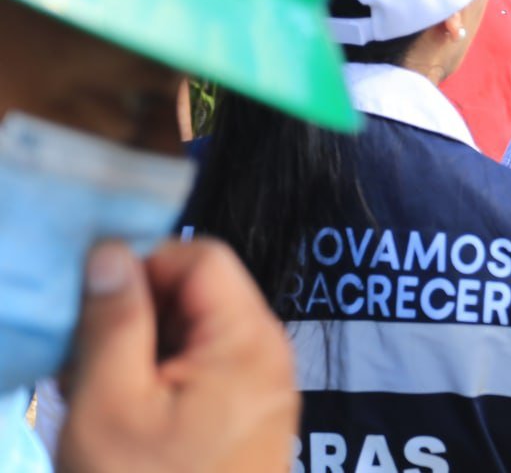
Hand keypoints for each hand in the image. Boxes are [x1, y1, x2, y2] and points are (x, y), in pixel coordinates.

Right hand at [56, 238, 298, 472]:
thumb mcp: (111, 404)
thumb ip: (114, 319)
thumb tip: (110, 251)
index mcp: (250, 340)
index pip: (201, 256)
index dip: (142, 266)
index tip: (92, 307)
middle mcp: (270, 353)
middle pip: (200, 292)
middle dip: (135, 313)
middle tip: (82, 359)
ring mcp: (265, 387)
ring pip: (195, 332)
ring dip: (139, 349)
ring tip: (96, 394)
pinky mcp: (250, 416)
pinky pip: (204, 370)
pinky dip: (159, 380)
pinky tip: (121, 417)